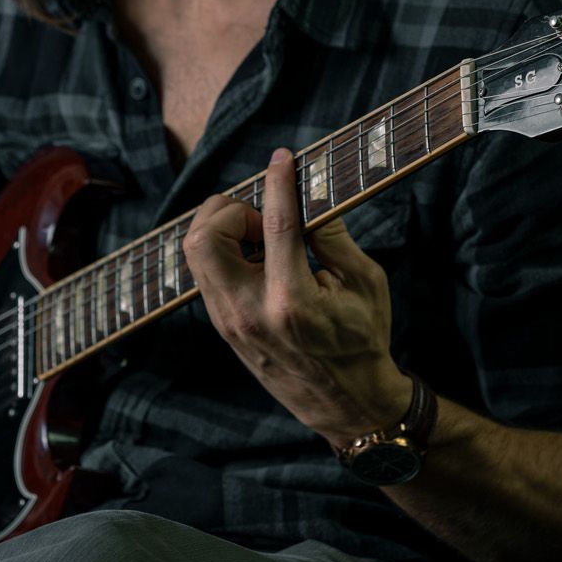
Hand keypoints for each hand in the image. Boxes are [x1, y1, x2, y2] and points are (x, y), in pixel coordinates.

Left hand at [183, 148, 411, 446]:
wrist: (346, 404)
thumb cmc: (363, 339)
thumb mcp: (365, 282)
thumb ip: (333, 235)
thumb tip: (308, 190)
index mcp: (293, 301)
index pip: (274, 224)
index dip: (277, 182)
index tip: (282, 158)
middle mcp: (251, 312)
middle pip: (207, 236)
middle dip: (230, 208)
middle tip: (262, 214)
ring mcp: (230, 322)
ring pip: (196, 251)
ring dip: (222, 226)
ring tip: (259, 232)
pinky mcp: (222, 326)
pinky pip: (204, 271)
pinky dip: (222, 248)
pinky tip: (253, 251)